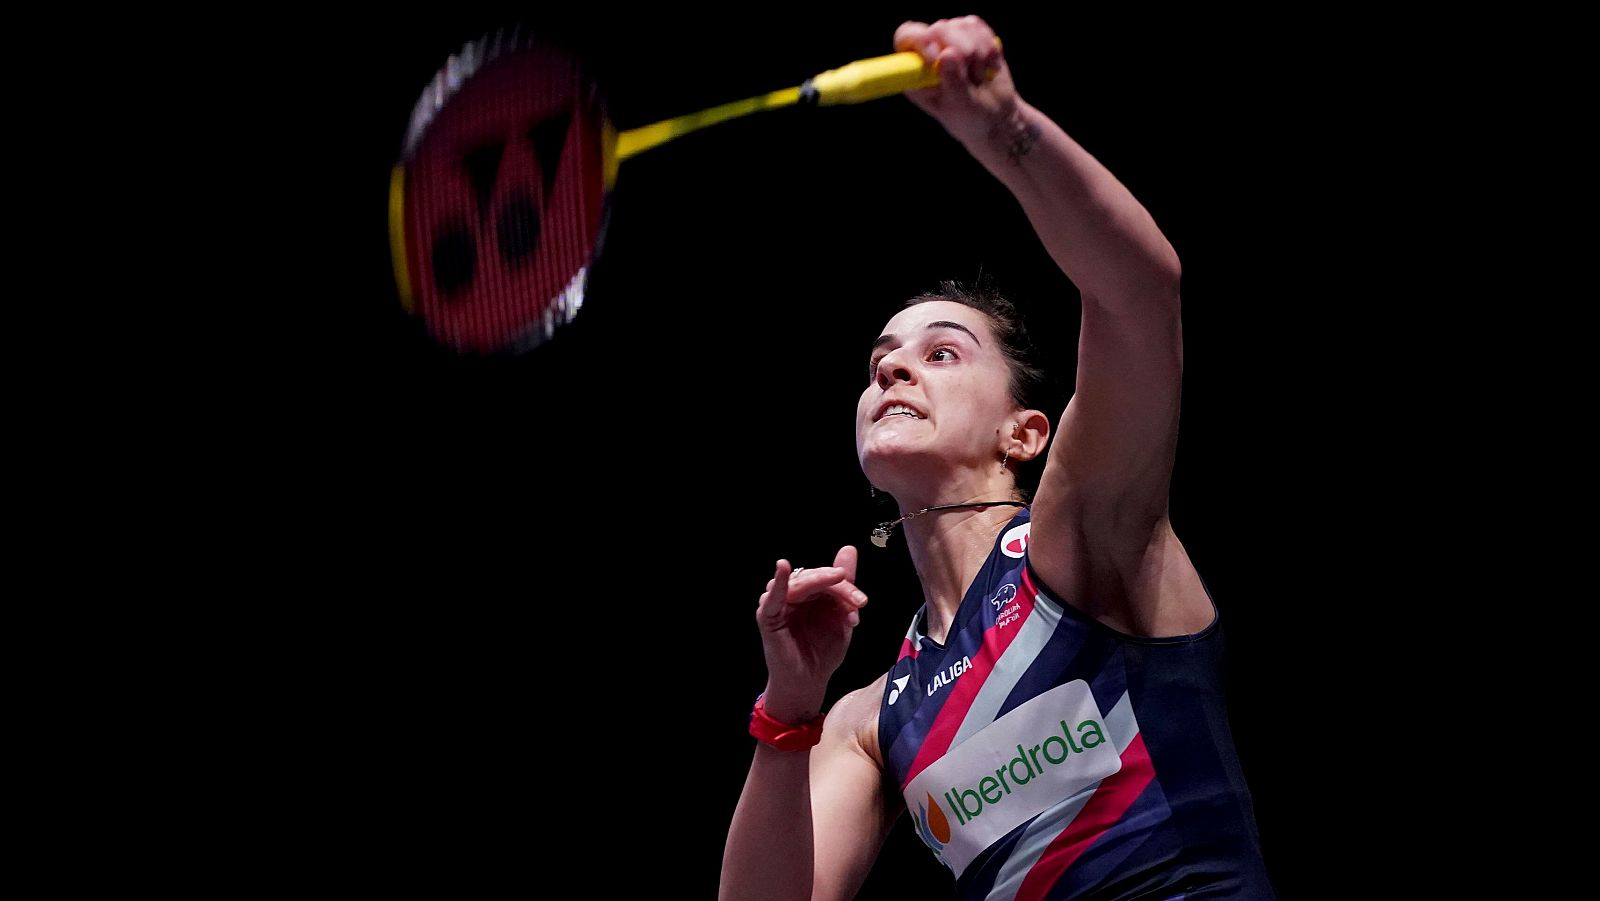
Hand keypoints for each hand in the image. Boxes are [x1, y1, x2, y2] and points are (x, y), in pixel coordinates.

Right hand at [754, 545, 867, 721]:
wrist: (809, 682)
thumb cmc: (822, 652)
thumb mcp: (841, 617)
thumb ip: (844, 585)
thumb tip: (848, 549)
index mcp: (809, 593)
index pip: (826, 577)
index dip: (846, 587)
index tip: (861, 603)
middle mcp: (792, 594)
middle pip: (814, 577)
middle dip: (839, 587)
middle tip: (857, 602)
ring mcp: (778, 604)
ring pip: (799, 583)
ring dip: (821, 586)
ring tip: (843, 604)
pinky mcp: (768, 616)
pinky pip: (772, 597)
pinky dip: (778, 582)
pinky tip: (782, 568)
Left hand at [894, 15, 1019, 148]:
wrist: (994, 116)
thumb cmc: (969, 117)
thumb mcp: (960, 106)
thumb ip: (953, 81)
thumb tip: (948, 53)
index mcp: (915, 70)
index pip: (906, 37)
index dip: (922, 41)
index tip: (937, 58)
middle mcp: (929, 50)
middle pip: (938, 28)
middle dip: (961, 50)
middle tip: (971, 75)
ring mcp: (949, 39)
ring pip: (962, 26)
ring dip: (978, 53)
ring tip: (978, 76)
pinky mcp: (969, 33)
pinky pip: (977, 26)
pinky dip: (988, 45)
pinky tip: (987, 64)